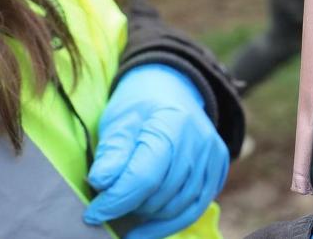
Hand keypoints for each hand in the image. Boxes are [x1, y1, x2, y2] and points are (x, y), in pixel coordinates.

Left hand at [83, 64, 228, 238]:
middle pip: (162, 194)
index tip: (93, 214)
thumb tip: (102, 184)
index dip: (116, 201)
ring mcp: (212, 154)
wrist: (171, 87)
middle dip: (130, 207)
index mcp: (171, 124)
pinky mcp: (218, 166)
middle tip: (109, 206)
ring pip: (179, 205)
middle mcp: (197, 141)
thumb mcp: (118, 121)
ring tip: (128, 210)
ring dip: (150, 215)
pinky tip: (149, 228)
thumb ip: (111, 153)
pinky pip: (197, 206)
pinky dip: (172, 222)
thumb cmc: (139, 105)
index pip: (144, 177)